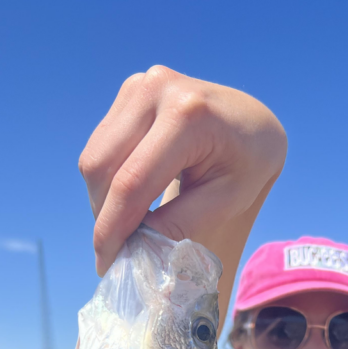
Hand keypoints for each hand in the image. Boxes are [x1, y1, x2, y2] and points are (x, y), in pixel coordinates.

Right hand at [78, 66, 286, 293]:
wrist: (252, 121)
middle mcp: (158, 88)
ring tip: (126, 227)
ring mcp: (141, 84)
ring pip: (94, 158)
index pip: (133, 182)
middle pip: (103, 167)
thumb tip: (136, 248)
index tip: (106, 264)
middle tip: (114, 252)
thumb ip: (182, 223)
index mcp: (188, 116)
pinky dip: (108, 181)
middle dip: (103, 217)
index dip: (113, 228)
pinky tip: (129, 199)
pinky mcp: (130, 91)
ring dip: (102, 200)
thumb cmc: (247, 164)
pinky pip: (101, 146)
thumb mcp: (227, 200)